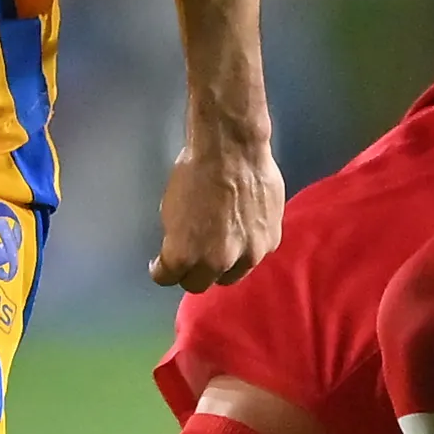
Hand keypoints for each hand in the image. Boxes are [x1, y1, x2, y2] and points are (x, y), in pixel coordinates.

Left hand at [150, 131, 282, 290]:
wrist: (233, 148)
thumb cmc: (195, 171)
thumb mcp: (170, 209)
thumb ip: (176, 241)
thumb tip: (179, 250)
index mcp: (184, 254)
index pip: (167, 279)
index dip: (163, 270)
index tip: (164, 265)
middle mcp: (216, 262)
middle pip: (199, 284)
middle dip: (193, 272)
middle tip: (193, 256)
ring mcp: (248, 254)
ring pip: (231, 274)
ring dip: (223, 265)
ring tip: (222, 243)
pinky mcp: (271, 241)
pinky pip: (254, 254)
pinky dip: (248, 246)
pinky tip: (244, 227)